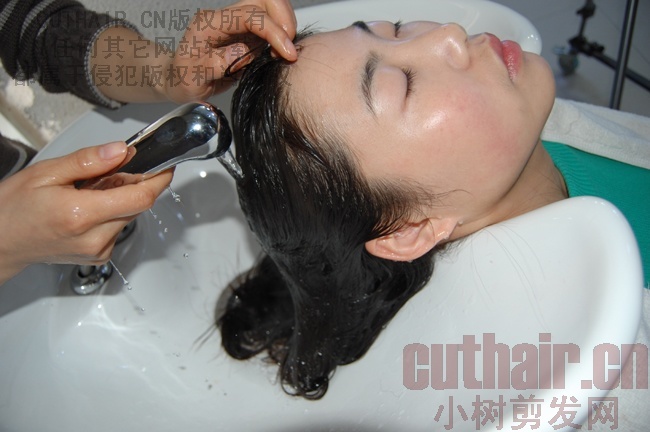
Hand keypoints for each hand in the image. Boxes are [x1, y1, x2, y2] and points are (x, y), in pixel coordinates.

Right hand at [0, 142, 172, 283]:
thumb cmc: (14, 208)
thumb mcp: (46, 173)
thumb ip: (88, 161)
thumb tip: (122, 151)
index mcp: (81, 215)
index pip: (140, 197)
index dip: (159, 178)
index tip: (165, 165)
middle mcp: (94, 238)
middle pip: (138, 205)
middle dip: (134, 183)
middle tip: (112, 170)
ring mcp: (98, 250)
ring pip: (130, 215)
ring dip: (122, 197)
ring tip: (92, 189)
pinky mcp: (98, 255)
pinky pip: (119, 227)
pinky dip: (113, 211)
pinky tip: (90, 205)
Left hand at [163, 0, 297, 102]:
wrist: (179, 79)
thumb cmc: (183, 78)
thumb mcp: (193, 77)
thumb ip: (216, 63)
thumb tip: (243, 52)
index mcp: (211, 24)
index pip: (248, 16)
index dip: (272, 30)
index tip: (286, 52)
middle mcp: (226, 18)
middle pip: (263, 1)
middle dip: (284, 19)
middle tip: (289, 48)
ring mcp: (237, 24)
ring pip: (270, 10)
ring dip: (284, 27)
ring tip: (284, 53)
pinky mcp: (246, 33)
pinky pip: (269, 25)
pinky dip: (280, 36)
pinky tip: (279, 53)